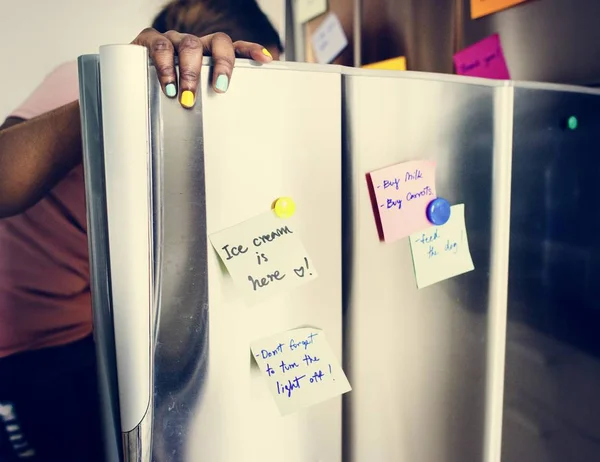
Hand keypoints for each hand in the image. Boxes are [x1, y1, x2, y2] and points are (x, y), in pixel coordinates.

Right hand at [131, 28, 272, 107]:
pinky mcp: (149, 40)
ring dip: (190, 71)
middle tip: (219, 89)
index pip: (236, 47)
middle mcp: (196, 44)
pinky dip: (165, 67)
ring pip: (188, 44)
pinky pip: (159, 46)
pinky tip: (168, 85)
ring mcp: (174, 40)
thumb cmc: (170, 94)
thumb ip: (212, 106)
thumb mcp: (196, 98)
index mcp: (211, 54)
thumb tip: (233, 139)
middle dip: (221, 65)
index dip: (252, 50)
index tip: (266, 59)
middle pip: (217, 42)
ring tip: (187, 96)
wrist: (132, 85)